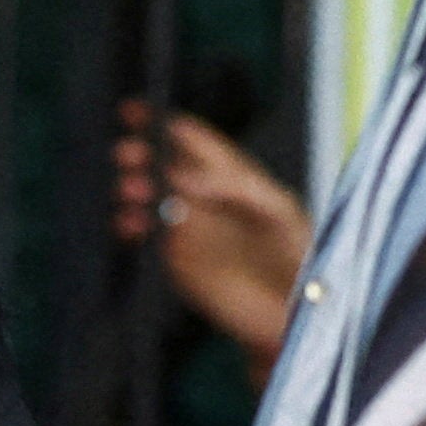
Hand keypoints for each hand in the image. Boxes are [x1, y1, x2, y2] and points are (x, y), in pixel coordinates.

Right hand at [111, 102, 311, 379]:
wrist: (294, 315)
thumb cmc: (300, 258)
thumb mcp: (277, 210)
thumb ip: (233, 188)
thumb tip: (182, 177)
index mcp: (233, 176)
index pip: (192, 140)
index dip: (163, 123)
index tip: (135, 110)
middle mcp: (207, 198)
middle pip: (163, 166)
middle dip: (141, 155)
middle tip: (125, 154)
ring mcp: (191, 228)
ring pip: (150, 199)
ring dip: (133, 190)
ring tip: (127, 191)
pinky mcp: (178, 259)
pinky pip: (146, 235)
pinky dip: (131, 226)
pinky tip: (126, 224)